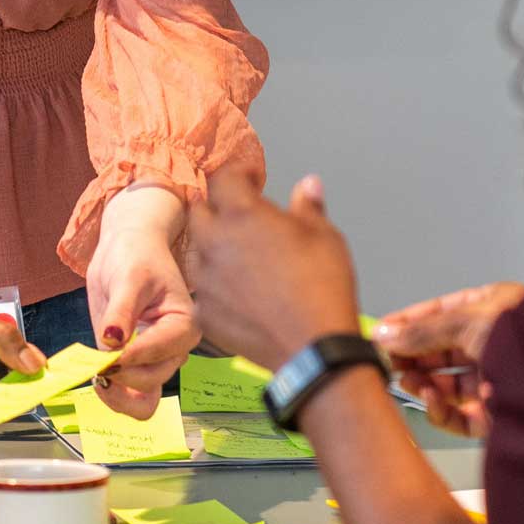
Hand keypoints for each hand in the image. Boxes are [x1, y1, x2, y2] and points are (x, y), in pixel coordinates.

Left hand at [87, 187, 196, 418]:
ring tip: (95, 375)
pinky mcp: (136, 364)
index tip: (107, 345)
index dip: (129, 356)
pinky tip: (98, 381)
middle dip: (120, 376)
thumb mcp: (128, 277)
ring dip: (117, 395)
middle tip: (94, 361)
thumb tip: (112, 342)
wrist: (128, 249)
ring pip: (144, 399)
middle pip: (151, 382)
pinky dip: (116, 397)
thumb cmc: (135, 256)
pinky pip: (132, 396)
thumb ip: (121, 311)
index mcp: (184, 325)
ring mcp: (155, 360)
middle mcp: (174, 349)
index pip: (158, 354)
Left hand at [182, 169, 360, 372]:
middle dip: (219, 209)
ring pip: (197, 252)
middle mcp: (214, 242)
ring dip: (214, 248)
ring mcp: (205, 280)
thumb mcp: (325, 237)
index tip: (251, 180)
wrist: (313, 348)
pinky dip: (216, 286)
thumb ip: (308, 206)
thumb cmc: (322, 289)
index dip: (239, 175)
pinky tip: (240, 293)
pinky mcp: (203, 312)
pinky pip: (202, 290)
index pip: (223, 178)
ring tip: (242, 258)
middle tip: (243, 218)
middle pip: (200, 212)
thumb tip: (308, 186)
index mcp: (242, 214)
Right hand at [371, 282, 523, 437]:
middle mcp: (493, 343)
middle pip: (440, 350)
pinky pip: (458, 414)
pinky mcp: (496, 415)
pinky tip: (430, 397)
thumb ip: (422, 331)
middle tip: (386, 359)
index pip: (440, 313)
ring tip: (405, 378)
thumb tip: (386, 333)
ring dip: (421, 381)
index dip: (409, 322)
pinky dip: (439, 408)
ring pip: (446, 383)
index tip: (381, 332)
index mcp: (493, 309)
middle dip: (412, 354)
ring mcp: (495, 379)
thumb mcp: (467, 321)